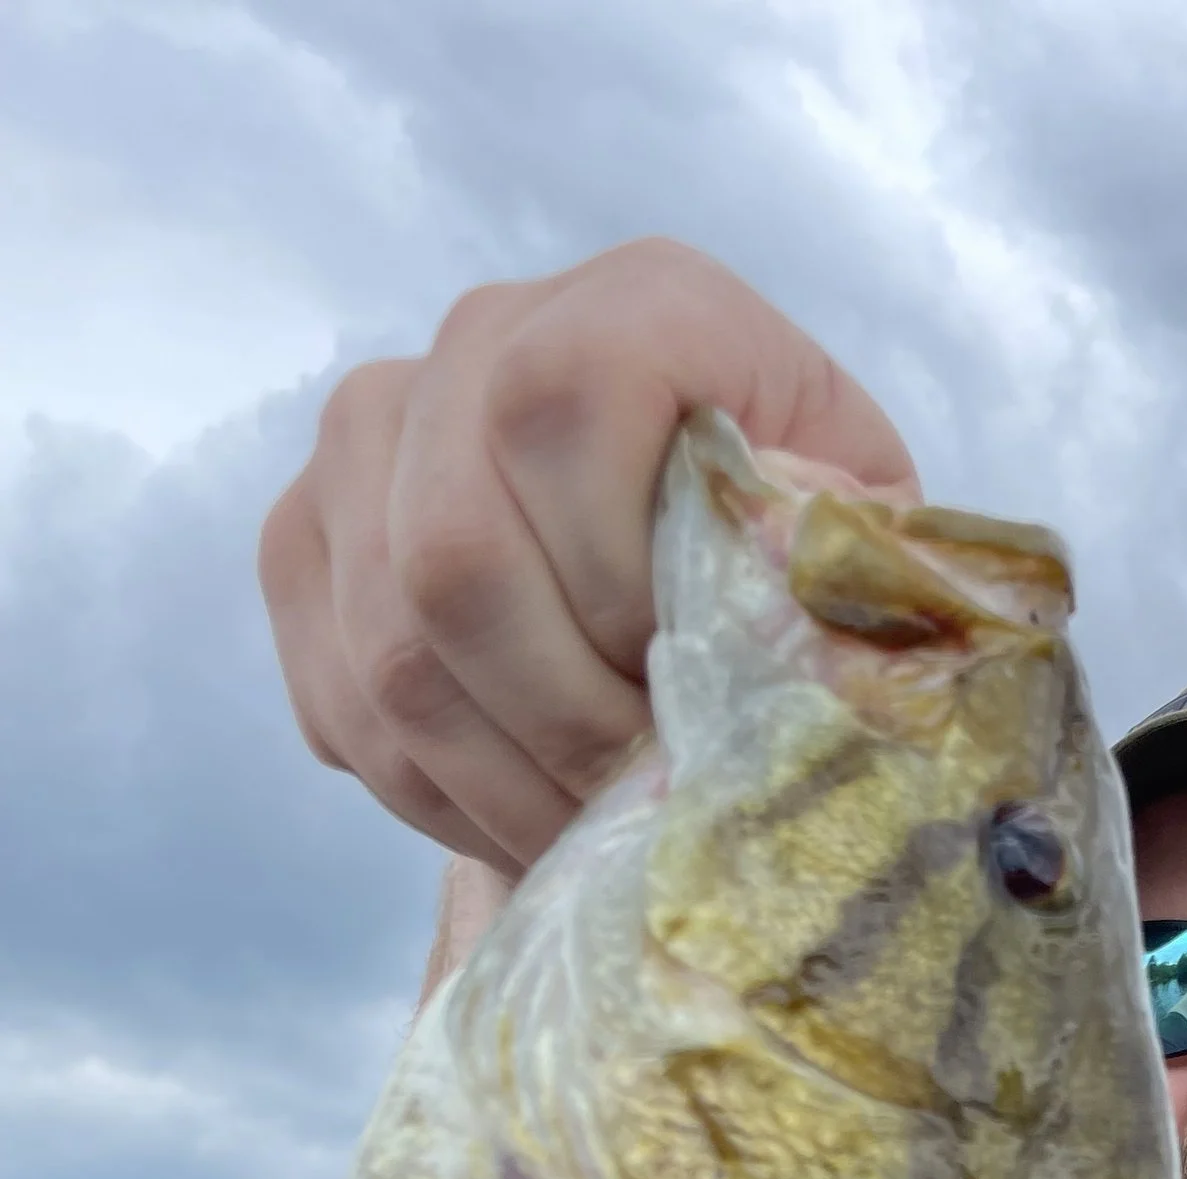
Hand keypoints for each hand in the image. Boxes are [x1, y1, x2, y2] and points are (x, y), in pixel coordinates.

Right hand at [261, 237, 920, 873]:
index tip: (686, 680)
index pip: (553, 408)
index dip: (612, 579)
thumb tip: (760, 620)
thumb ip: (819, 565)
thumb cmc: (802, 555)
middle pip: (449, 558)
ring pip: (389, 654)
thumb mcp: (856, 546)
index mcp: (638, 303)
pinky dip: (440, 798)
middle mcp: (479, 337)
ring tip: (595, 841)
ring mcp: (369, 438)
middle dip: (562, 725)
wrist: (708, 548)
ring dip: (504, 787)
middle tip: (643, 810)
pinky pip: (341, 705)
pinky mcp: (305, 543)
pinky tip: (528, 821)